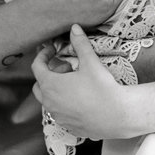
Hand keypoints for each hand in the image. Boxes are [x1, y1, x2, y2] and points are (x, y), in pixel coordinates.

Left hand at [32, 26, 142, 140]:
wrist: (118, 115)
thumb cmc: (102, 88)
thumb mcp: (91, 62)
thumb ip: (80, 43)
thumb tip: (74, 28)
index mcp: (51, 85)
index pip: (37, 67)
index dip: (43, 55)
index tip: (53, 50)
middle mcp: (49, 103)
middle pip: (39, 85)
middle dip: (50, 73)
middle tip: (67, 66)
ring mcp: (58, 116)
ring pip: (49, 100)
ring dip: (56, 88)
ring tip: (76, 81)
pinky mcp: (67, 126)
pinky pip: (59, 112)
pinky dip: (63, 102)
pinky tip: (80, 98)